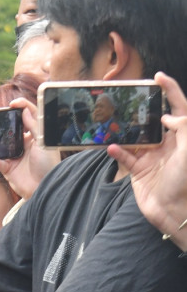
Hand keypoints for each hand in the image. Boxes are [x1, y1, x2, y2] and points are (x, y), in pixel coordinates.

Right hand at [0, 99, 58, 201]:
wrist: (44, 189)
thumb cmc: (48, 166)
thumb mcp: (43, 143)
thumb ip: (34, 127)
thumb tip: (25, 111)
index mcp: (36, 136)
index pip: (29, 117)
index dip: (22, 108)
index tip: (13, 104)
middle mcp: (25, 144)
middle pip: (13, 129)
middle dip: (6, 122)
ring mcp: (16, 156)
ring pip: (2, 145)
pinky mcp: (8, 168)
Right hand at [109, 72, 186, 247]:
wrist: (175, 214)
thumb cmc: (186, 183)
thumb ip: (184, 129)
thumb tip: (168, 115)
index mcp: (184, 139)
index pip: (179, 109)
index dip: (170, 91)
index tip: (158, 77)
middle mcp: (169, 146)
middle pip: (154, 121)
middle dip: (142, 109)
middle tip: (128, 98)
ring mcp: (153, 158)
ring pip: (136, 138)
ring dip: (124, 130)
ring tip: (112, 120)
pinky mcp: (139, 171)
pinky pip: (126, 157)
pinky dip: (118, 152)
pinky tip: (112, 148)